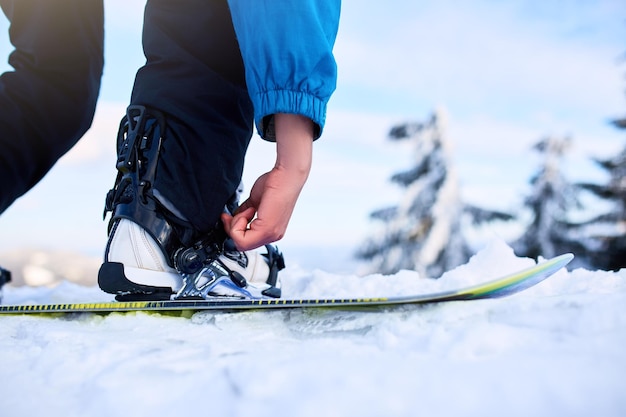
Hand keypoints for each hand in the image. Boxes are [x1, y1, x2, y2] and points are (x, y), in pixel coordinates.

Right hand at [222, 113, 313, 250]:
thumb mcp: (255, 201)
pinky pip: (242, 238)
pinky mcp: (267, 229)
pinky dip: (239, 224)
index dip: (234, 229)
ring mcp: (271, 234)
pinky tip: (249, 210)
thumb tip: (232, 216)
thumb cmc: (276, 184)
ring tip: (247, 210)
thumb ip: (244, 211)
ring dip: (236, 225)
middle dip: (232, 228)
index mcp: (271, 230)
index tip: (230, 216)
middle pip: (242, 245)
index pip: (246, 241)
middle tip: (232, 215)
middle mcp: (272, 235)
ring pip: (241, 244)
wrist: (286, 176)